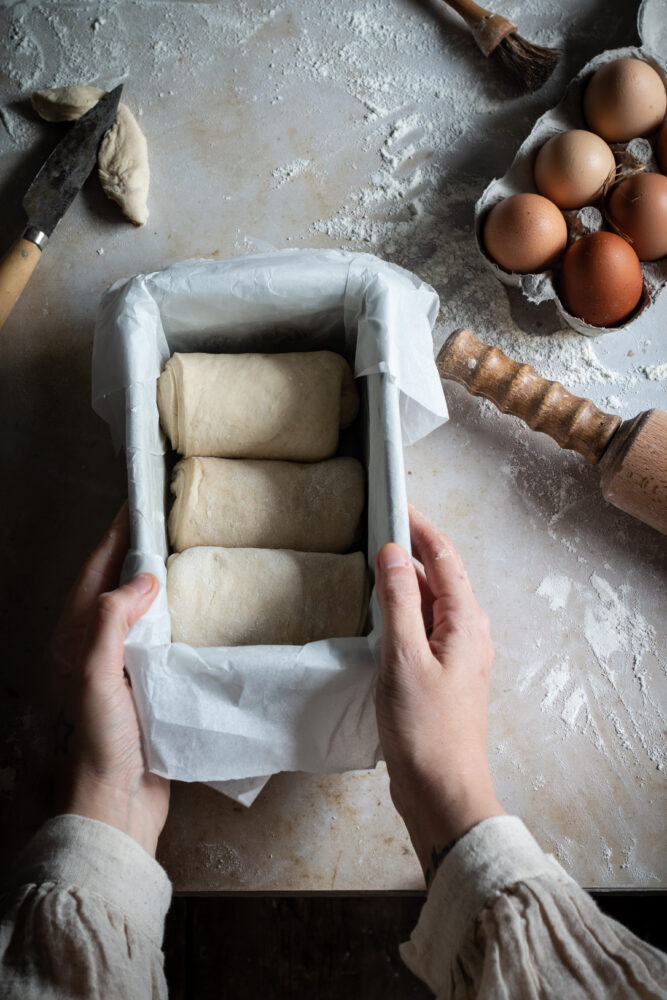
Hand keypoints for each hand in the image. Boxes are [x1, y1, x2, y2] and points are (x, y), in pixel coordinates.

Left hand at [49, 503, 168, 856]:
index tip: (136, 505)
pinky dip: (171, 613)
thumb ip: (110, 625)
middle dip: (132, 551)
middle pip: (113, 585)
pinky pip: (156, 635)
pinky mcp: (145, 682)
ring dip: (153, 580)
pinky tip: (192, 606)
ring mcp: (120, 665)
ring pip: (136, 608)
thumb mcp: (96, 678)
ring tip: (179, 552)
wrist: (121, 803)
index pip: (94, 575)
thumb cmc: (101, 743)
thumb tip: (142, 579)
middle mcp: (93, 648)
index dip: (113, 538)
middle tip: (162, 520)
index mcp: (73, 642)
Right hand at [375, 505, 503, 884]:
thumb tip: (393, 552)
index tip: (393, 502)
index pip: (443, 556)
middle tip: (374, 527)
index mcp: (466, 621)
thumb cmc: (425, 728)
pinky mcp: (442, 674)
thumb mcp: (403, 657)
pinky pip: (424, 628)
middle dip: (411, 549)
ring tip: (372, 563)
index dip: (419, 526)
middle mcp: (468, 631)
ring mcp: (457, 654)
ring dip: (406, 581)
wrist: (442, 790)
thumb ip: (400, 601)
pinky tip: (380, 615)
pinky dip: (404, 611)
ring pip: (431, 602)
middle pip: (440, 576)